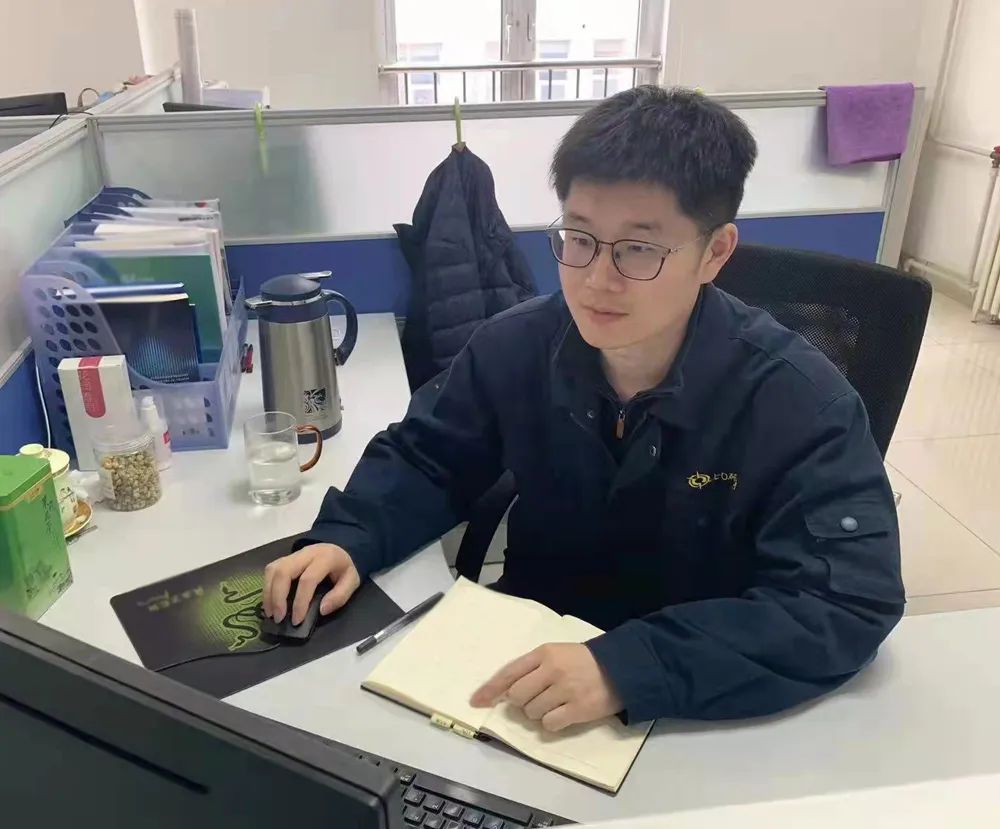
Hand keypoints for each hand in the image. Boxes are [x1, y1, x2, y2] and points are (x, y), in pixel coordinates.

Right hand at [262, 544, 360, 624]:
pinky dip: (266, 587)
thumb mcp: (352, 581)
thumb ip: (340, 596)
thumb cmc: (344, 568)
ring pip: (273, 570)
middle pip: (284, 571)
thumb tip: (322, 610)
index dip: (300, 602)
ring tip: (271, 613)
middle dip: (278, 597)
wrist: (340, 549)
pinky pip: (271, 570)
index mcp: (325, 558)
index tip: (297, 620)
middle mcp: (306, 553)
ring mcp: (293, 554)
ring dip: (268, 593)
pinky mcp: (285, 558)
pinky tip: (269, 602)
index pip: (307, 579)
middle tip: (279, 618)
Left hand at [470, 643, 621, 731]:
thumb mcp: (555, 654)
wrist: (620, 668)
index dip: (490, 689)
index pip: (508, 672)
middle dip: (521, 702)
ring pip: (532, 712)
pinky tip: (564, 713)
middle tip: (537, 698)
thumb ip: (531, 668)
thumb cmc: (582, 661)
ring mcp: (565, 690)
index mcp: (543, 653)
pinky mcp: (577, 709)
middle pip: (517, 696)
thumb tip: (503, 692)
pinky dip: (552, 723)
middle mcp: (552, 670)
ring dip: (539, 713)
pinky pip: (549, 724)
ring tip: (556, 703)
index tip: (476, 702)